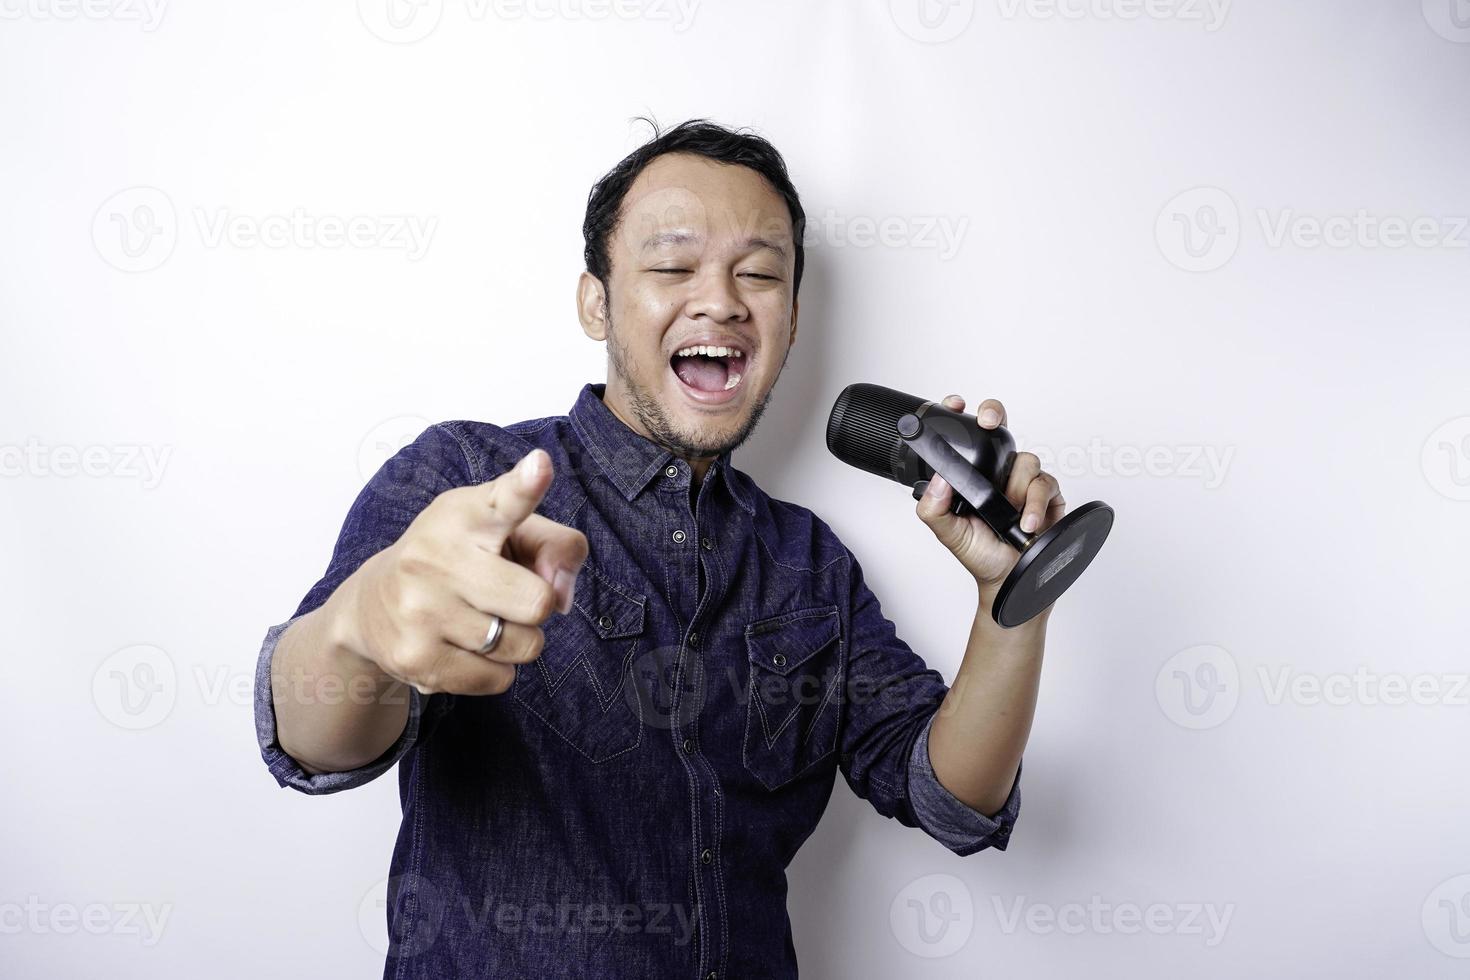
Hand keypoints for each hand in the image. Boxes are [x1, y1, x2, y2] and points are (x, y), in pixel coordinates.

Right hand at [342, 449, 589, 695]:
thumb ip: (553, 546)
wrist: (371, 606)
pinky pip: (499, 679)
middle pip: (538, 600)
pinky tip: (464, 646)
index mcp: (466, 515)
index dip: (526, 484)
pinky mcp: (416, 659)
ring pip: (524, 646)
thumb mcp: (503, 531)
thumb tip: (562, 596)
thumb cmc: (458, 559)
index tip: (540, 467)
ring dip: (516, 640)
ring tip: (481, 618)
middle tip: (505, 594)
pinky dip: (495, 669)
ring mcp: (422, 609)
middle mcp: (438, 556)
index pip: (505, 499)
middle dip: (535, 604)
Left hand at [914, 395, 1065, 590]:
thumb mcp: (947, 532)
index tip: (955, 405)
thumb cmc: (978, 553)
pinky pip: (1045, 484)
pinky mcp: (1047, 495)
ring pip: (1025, 460)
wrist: (1008, 579)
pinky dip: (1034, 504)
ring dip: (1016, 488)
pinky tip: (1026, 522)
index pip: (967, 438)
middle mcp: (998, 472)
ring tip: (1010, 513)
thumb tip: (937, 479)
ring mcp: (1023, 481)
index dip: (962, 415)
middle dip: (995, 417)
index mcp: (972, 475)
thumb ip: (934, 507)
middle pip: (1001, 431)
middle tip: (988, 423)